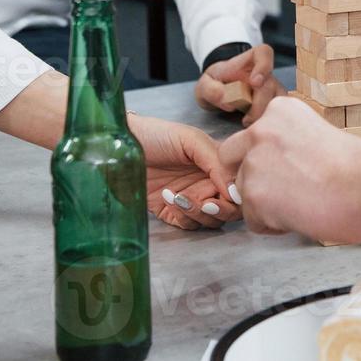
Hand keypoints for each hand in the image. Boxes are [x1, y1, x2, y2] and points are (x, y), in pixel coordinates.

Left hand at [129, 114, 240, 230]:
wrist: (120, 146)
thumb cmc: (156, 135)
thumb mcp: (192, 140)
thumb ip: (217, 163)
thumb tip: (237, 191)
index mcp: (218, 163)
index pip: (240, 186)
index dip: (238, 195)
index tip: (226, 196)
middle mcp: (208, 182)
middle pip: (230, 208)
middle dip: (221, 210)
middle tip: (205, 203)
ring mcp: (190, 198)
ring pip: (211, 220)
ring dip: (198, 213)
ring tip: (179, 197)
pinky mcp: (171, 212)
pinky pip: (188, 225)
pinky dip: (182, 217)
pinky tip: (167, 197)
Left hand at [195, 45, 285, 126]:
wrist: (221, 94)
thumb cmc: (215, 84)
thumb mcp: (204, 84)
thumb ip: (210, 88)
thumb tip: (225, 99)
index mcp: (249, 62)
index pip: (264, 53)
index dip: (263, 66)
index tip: (255, 82)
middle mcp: (265, 75)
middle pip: (271, 85)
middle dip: (259, 106)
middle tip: (245, 121)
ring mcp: (273, 90)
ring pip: (280, 102)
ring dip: (267, 116)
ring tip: (252, 127)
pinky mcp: (275, 106)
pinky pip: (280, 114)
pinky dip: (271, 123)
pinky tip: (258, 129)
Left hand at [218, 96, 360, 245]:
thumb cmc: (359, 167)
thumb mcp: (320, 135)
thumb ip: (291, 145)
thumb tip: (279, 169)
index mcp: (280, 110)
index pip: (254, 135)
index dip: (269, 156)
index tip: (293, 167)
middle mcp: (260, 129)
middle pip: (235, 158)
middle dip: (252, 174)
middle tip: (282, 190)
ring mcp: (254, 162)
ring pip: (244, 192)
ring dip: (265, 203)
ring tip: (301, 206)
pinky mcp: (254, 195)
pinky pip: (252, 220)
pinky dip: (271, 225)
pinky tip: (299, 217)